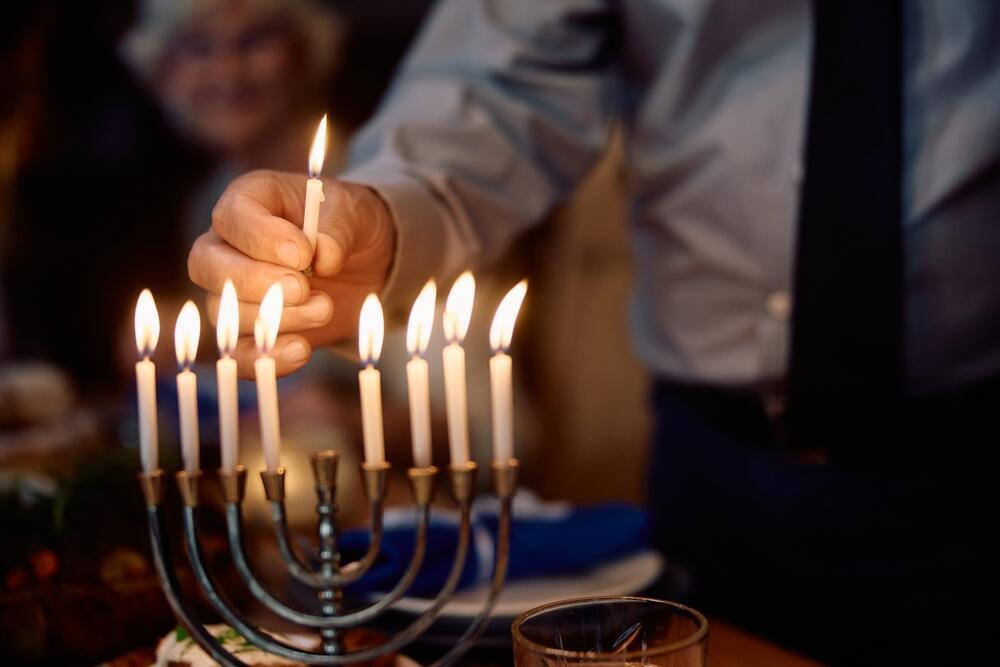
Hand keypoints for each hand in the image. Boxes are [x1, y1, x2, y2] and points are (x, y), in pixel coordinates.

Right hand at [188, 170, 394, 376]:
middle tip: (303, 288)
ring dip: (276, 318)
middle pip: (208, 266)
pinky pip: (239, 353)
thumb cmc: (350, 226)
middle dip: (256, 281)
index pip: (231, 216)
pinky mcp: (251, 331)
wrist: (366, 265)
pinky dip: (266, 357)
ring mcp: (233, 292)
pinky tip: (300, 351)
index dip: (260, 237)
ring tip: (324, 308)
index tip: (302, 254)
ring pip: (224, 312)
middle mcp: (229, 246)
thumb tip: (323, 257)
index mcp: (250, 201)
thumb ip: (337, 229)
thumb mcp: (354, 213)